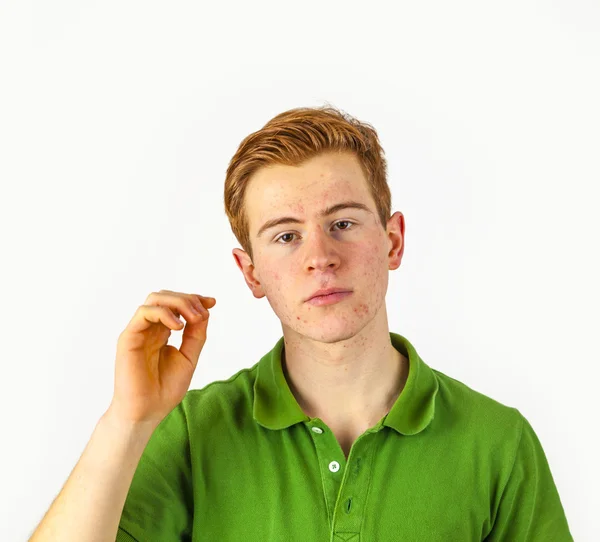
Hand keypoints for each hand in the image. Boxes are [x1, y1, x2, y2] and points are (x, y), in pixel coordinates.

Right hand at [107, 290, 215, 425]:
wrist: (147, 412)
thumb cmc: (164, 389)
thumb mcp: (189, 357)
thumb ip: (196, 334)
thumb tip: (205, 311)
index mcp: (162, 332)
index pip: (176, 305)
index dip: (194, 299)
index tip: (212, 302)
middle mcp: (149, 329)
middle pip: (166, 297)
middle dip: (188, 299)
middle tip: (202, 313)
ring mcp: (138, 331)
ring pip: (155, 299)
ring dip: (178, 303)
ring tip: (193, 318)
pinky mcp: (128, 337)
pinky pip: (144, 313)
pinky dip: (164, 313)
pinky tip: (178, 327)